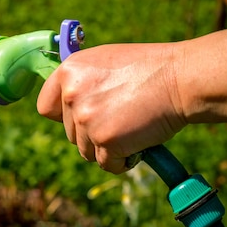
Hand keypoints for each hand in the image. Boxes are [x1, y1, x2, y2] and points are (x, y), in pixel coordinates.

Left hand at [36, 42, 186, 173]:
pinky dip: (123, 160)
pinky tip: (138, 143)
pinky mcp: (104, 140)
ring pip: (85, 151)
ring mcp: (86, 119)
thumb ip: (81, 82)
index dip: (62, 116)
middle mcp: (71, 95)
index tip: (79, 117)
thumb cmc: (149, 68)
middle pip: (69, 133)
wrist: (181, 79)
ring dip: (107, 147)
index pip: (45, 108)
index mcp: (68, 72)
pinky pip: (107, 164)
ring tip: (132, 128)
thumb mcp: (104, 62)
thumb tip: (67, 102)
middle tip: (120, 118)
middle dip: (91, 133)